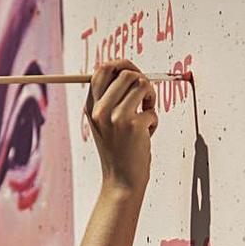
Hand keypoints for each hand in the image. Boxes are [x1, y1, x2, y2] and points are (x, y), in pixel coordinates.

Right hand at [84, 60, 158, 194]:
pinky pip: (152, 110)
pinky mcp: (133, 125)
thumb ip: (109, 99)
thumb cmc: (118, 150)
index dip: (122, 65)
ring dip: (150, 97)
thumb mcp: (103, 122)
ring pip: (142, 84)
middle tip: (146, 94)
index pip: (102, 69)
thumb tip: (128, 72)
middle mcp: (99, 109)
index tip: (134, 73)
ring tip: (147, 113)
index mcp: (90, 106)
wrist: (121, 180)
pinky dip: (154, 120)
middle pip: (124, 72)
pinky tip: (146, 134)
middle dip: (141, 78)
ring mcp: (115, 117)